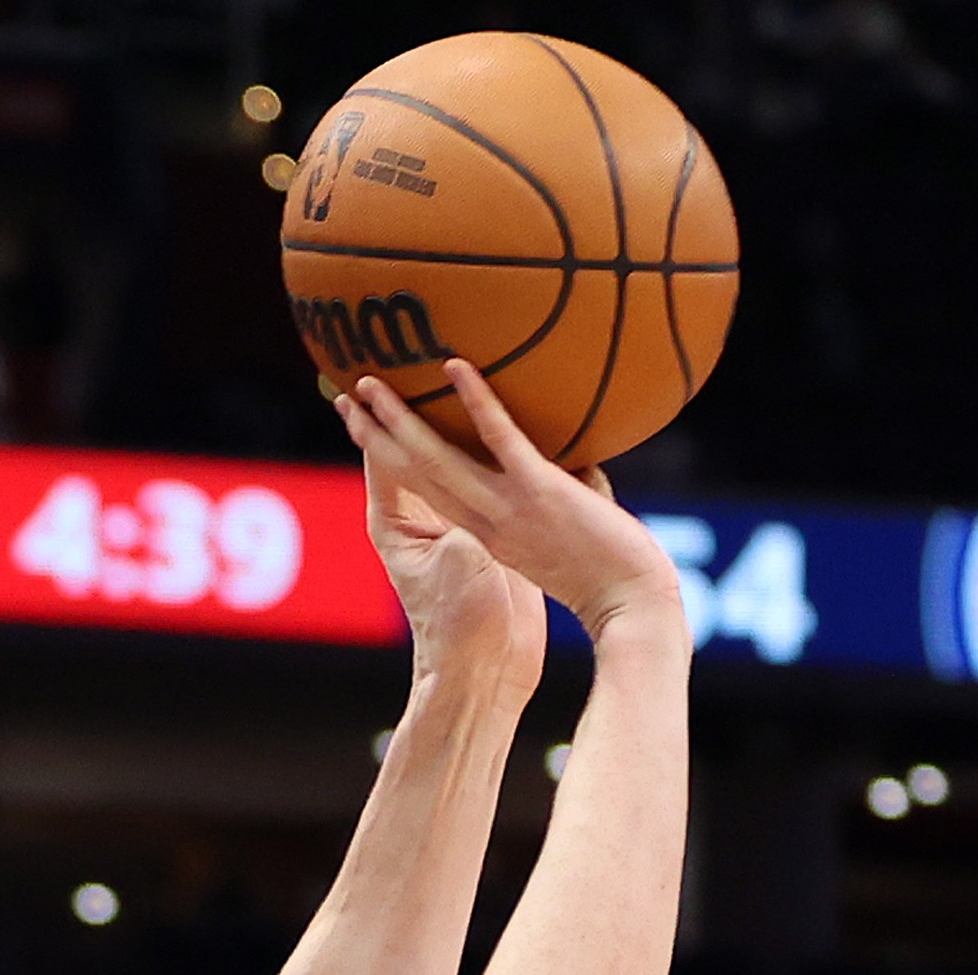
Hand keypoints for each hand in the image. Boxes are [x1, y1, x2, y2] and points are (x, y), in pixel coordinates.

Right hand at [333, 363, 685, 646]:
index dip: (391, 463)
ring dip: (401, 417)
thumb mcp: (571, 529)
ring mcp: (508, 507)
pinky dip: (477, 401)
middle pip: (413, 474)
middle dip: (375, 436)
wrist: (631, 604)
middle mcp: (484, 522)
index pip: (426, 494)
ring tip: (370, 382)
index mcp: (485, 533)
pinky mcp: (539, 492)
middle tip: (346, 398)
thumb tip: (580, 457)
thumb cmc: (612, 574)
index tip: (365, 433)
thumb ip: (563, 488)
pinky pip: (501, 439)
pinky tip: (455, 366)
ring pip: (437, 459)